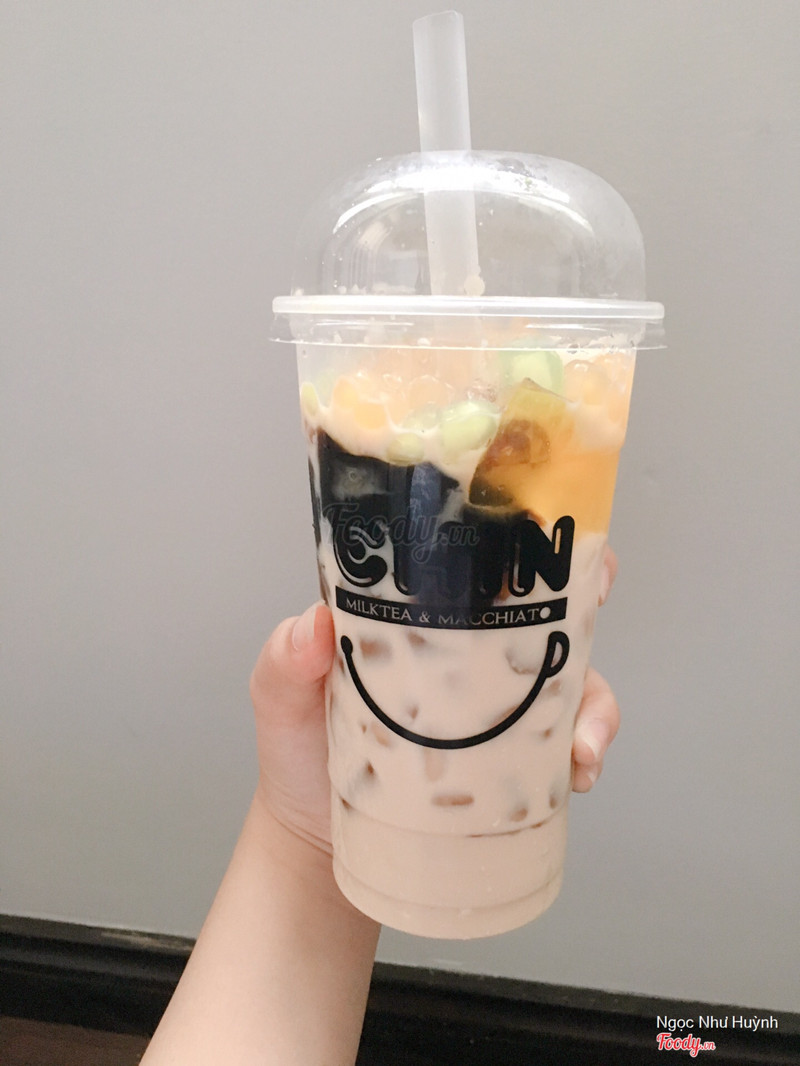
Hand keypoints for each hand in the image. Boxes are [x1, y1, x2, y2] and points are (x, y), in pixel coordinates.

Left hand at [250, 546, 620, 849]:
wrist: (319, 844)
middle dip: (585, 599)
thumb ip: (285, 660)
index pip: (473, 559)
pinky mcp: (509, 755)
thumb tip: (315, 625)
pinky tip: (578, 774)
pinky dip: (585, 752)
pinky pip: (563, 742)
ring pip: (571, 678)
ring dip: (594, 702)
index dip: (519, 534)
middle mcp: (465, 651)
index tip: (547, 533)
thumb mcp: (279, 698)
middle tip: (593, 609)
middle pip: (542, 608)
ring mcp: (494, 704)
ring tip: (582, 747)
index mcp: (416, 617)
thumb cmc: (299, 755)